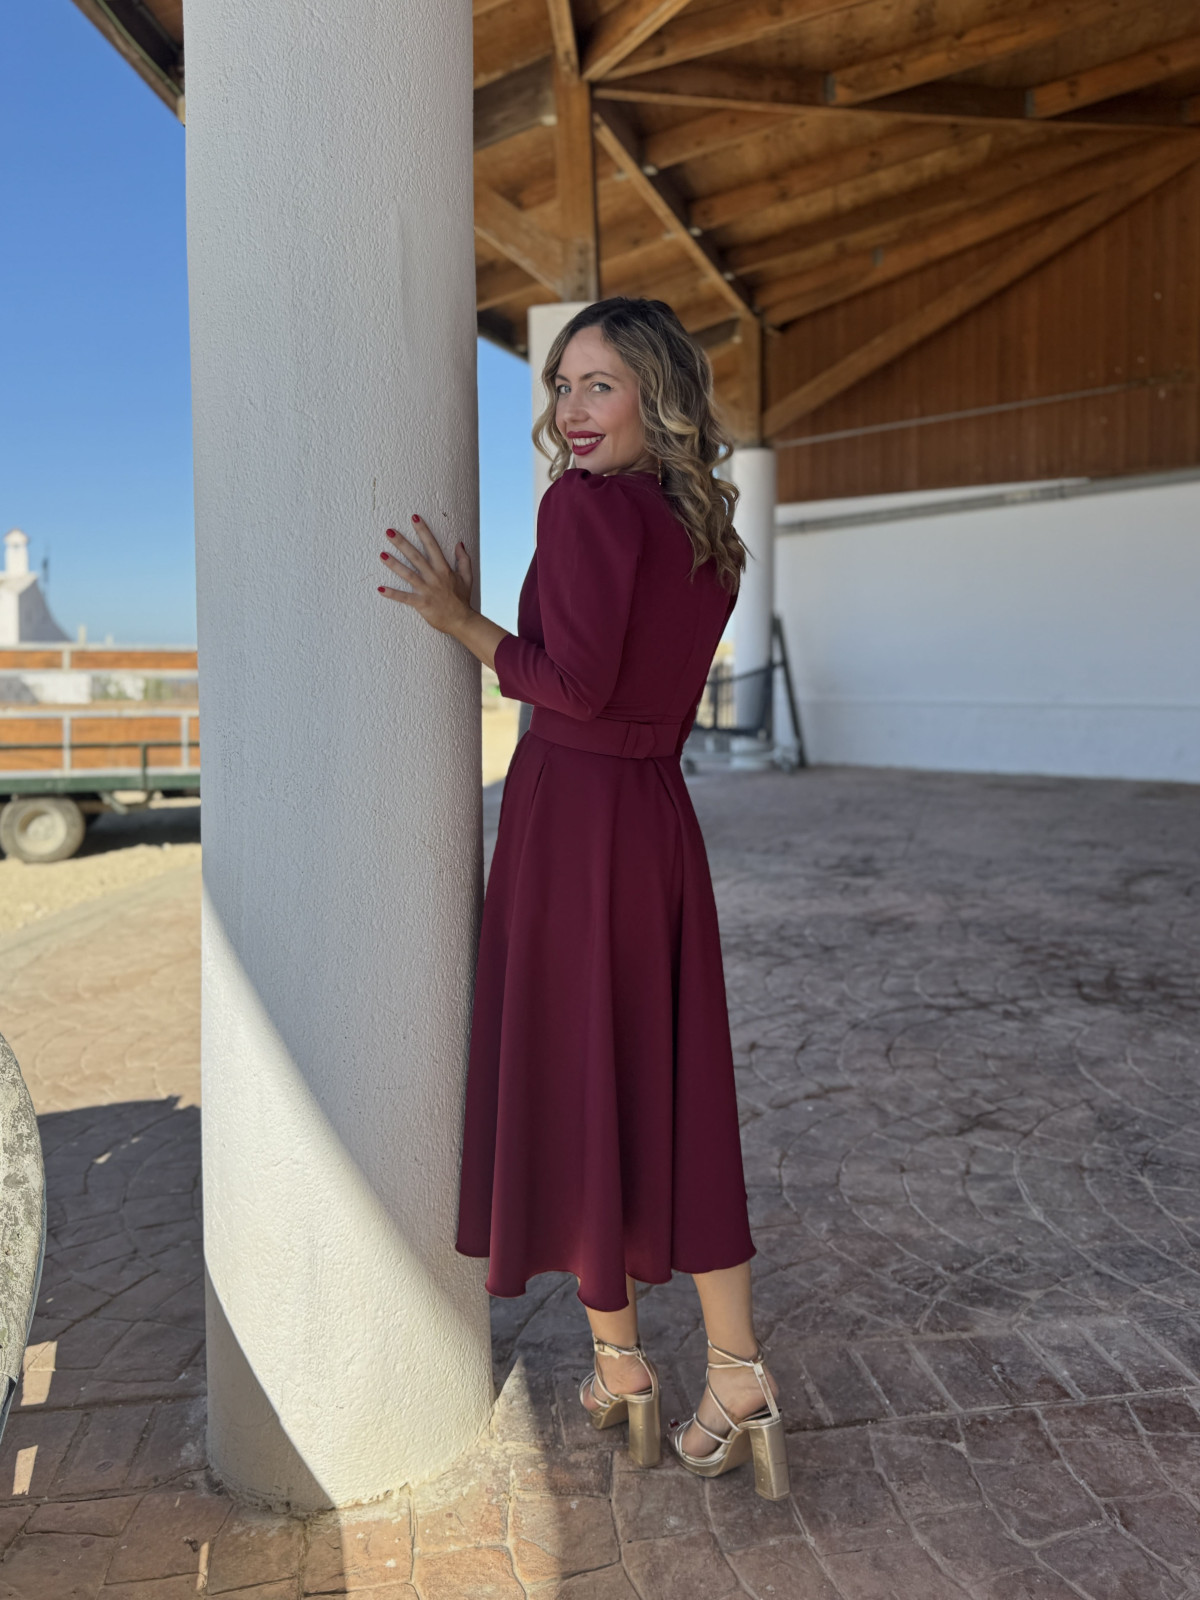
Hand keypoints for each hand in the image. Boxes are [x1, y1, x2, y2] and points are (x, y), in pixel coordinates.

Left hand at [377, 516, 472, 634]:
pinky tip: (380, 589)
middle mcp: (434, 577)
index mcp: (444, 569)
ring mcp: (427, 590)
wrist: (462, 621)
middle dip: (402, 543)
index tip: (414, 518)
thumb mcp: (467, 577)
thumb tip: (459, 543)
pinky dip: (393, 594)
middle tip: (388, 531)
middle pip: (415, 556)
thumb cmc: (462, 599)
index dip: (423, 531)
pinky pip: (405, 598)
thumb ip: (464, 559)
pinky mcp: (422, 604)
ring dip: (394, 564)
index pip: (432, 545)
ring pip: (408, 574)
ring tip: (381, 554)